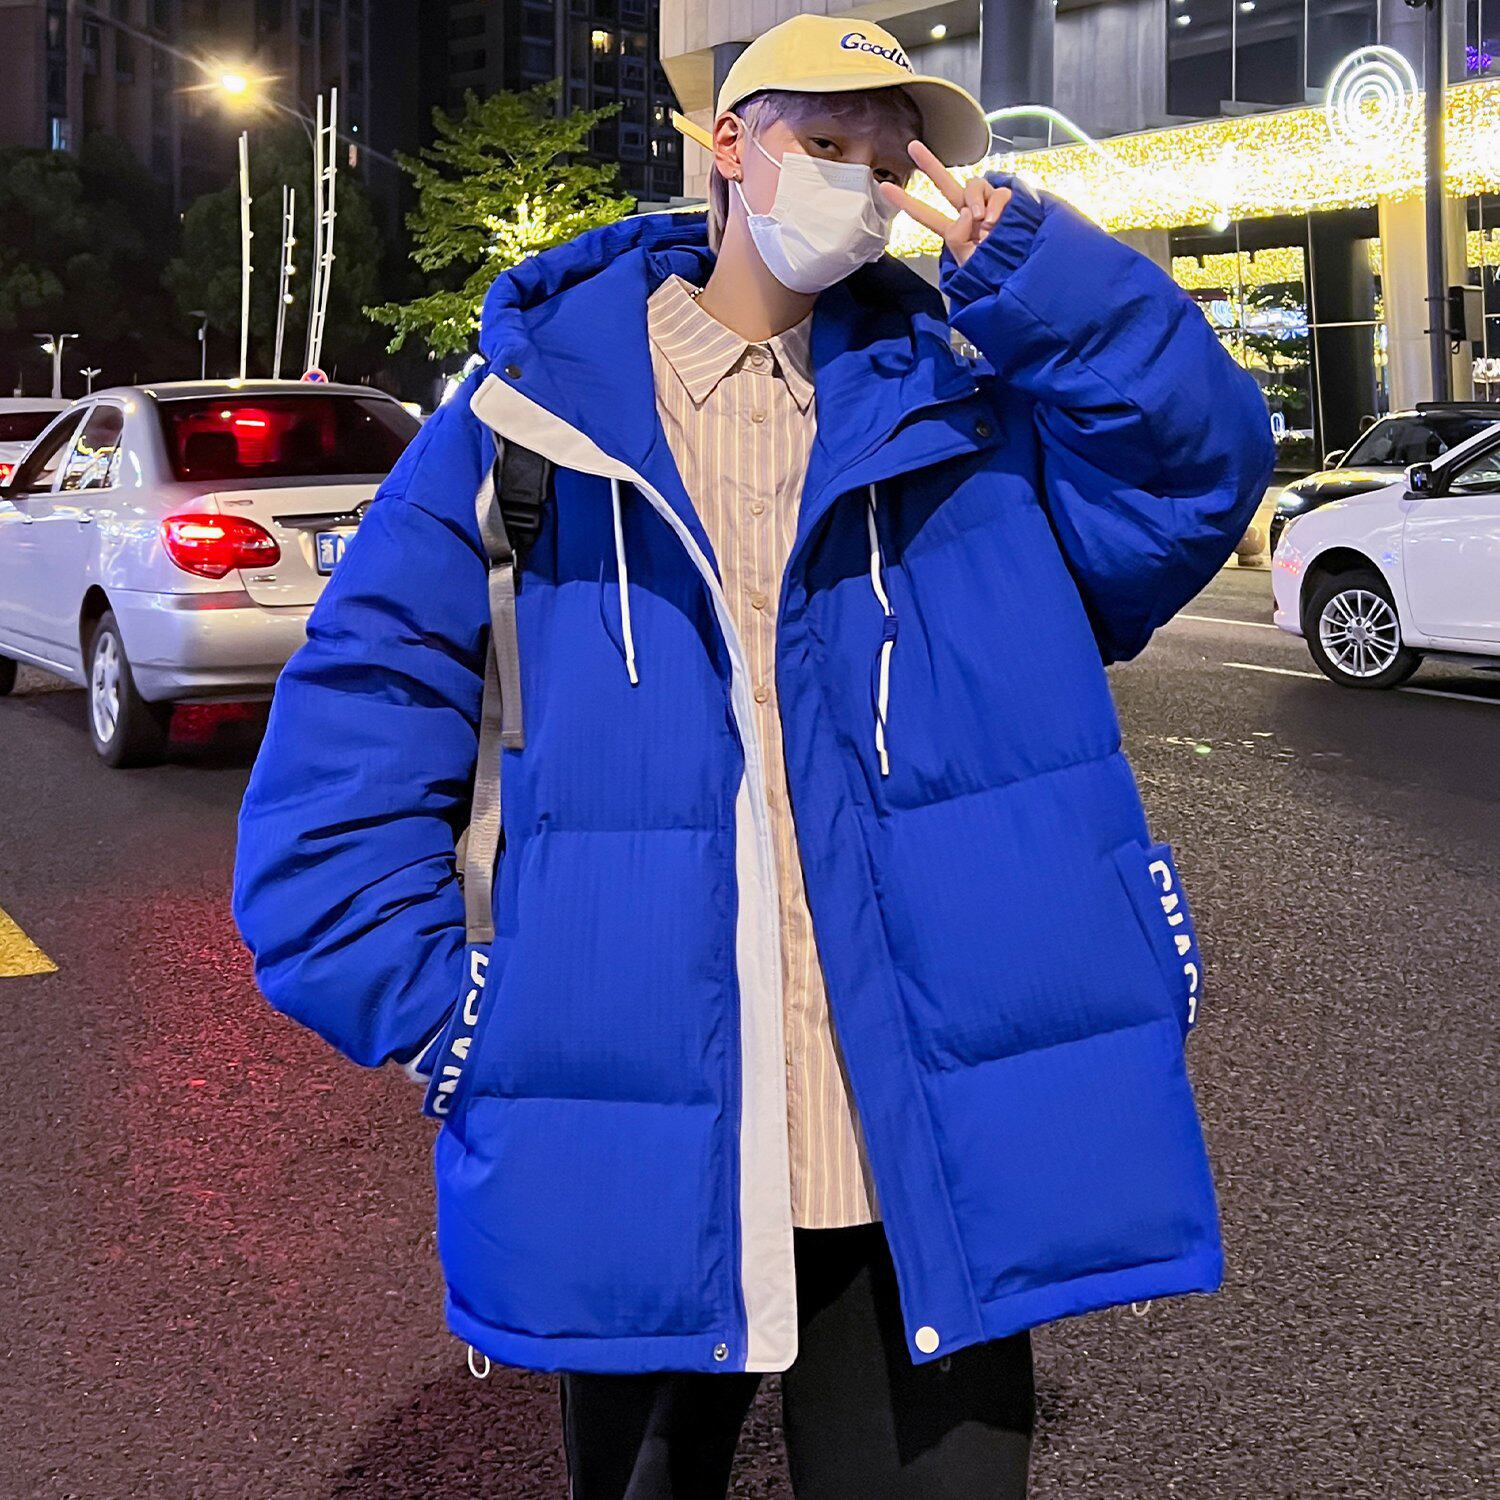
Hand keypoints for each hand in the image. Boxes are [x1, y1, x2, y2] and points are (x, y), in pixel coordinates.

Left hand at [878, 141, 1010, 267]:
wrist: (1022, 273)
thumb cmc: (996, 272)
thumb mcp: (968, 264)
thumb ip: (957, 240)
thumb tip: (965, 212)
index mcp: (956, 232)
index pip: (927, 215)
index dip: (906, 202)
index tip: (883, 187)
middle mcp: (971, 215)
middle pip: (947, 186)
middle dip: (930, 165)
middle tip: (913, 147)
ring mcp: (990, 207)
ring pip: (973, 185)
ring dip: (974, 200)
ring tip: (983, 224)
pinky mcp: (1009, 202)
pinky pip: (999, 193)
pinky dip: (996, 206)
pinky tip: (994, 222)